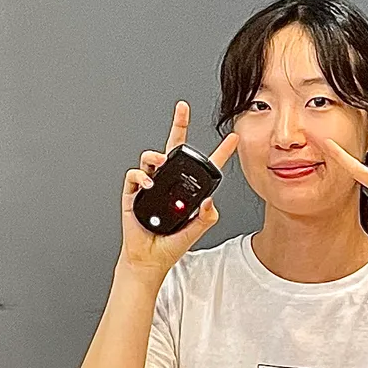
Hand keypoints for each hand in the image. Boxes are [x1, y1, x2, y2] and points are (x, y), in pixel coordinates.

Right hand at [119, 101, 239, 275]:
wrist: (149, 258)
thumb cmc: (172, 245)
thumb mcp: (197, 230)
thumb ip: (207, 217)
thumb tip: (210, 200)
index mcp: (188, 191)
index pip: (206, 166)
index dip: (220, 152)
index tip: (233, 138)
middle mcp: (170, 183)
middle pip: (175, 148)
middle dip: (178, 125)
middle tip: (183, 109)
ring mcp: (151, 185)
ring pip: (153, 157)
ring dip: (157, 155)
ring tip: (162, 163)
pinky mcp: (134, 192)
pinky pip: (135, 175)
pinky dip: (141, 176)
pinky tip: (148, 184)